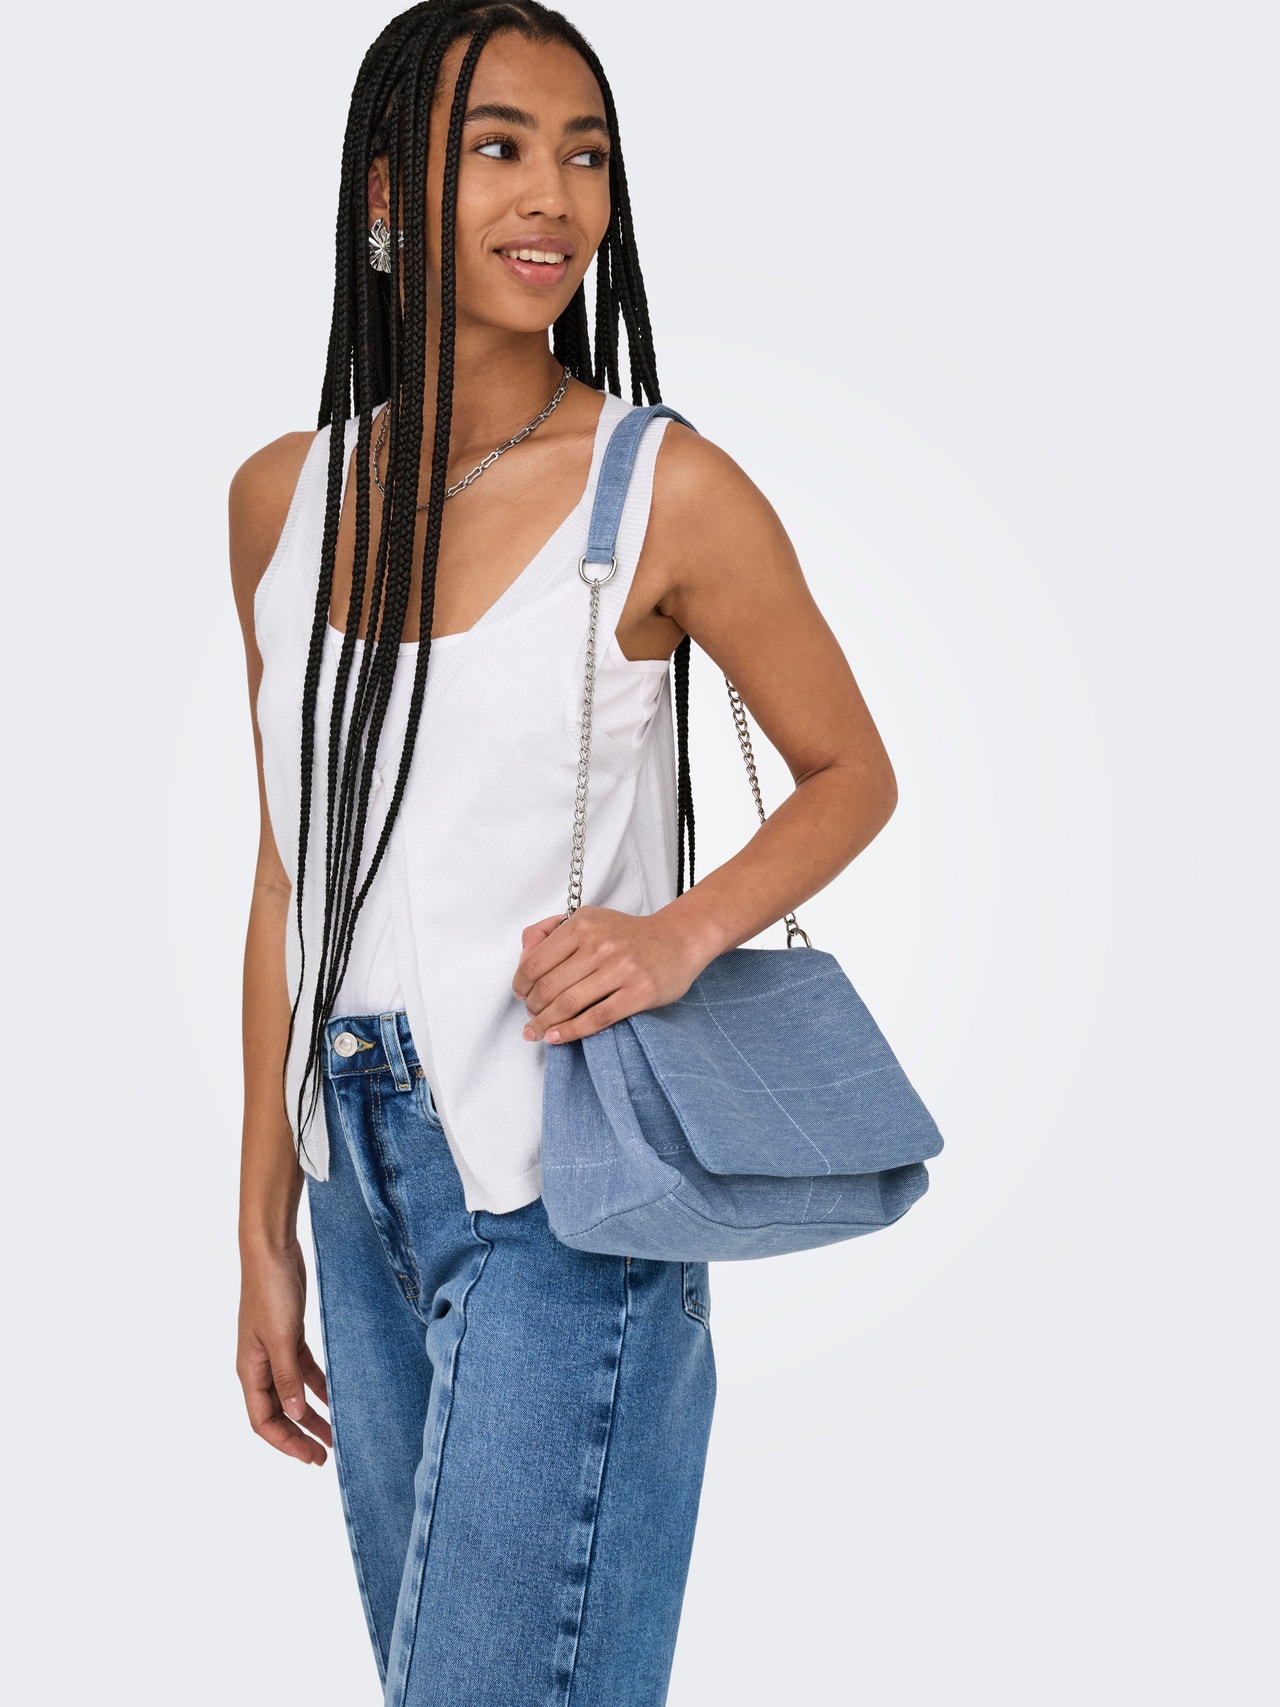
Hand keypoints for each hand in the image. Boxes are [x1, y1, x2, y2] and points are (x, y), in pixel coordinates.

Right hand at [237, 1240, 331, 1466]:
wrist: (272, 1250)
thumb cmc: (271, 1290)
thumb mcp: (281, 1337)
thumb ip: (287, 1377)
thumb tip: (295, 1414)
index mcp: (250, 1370)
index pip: (263, 1421)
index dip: (285, 1443)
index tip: (310, 1457)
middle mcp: (259, 1365)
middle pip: (278, 1413)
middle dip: (300, 1435)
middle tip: (325, 1455)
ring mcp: (274, 1351)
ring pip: (293, 1394)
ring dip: (312, 1414)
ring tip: (334, 1434)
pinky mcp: (290, 1336)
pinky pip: (303, 1371)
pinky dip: (317, 1386)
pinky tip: (335, 1396)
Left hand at [513, 905, 709, 1044]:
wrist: (677, 940)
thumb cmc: (627, 935)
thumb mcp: (588, 919)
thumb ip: (550, 932)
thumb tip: (522, 959)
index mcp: (582, 924)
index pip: (535, 962)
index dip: (520, 985)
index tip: (520, 996)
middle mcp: (600, 944)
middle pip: (548, 987)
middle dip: (532, 1008)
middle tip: (530, 1017)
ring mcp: (621, 969)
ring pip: (568, 1005)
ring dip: (545, 1024)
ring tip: (537, 1032)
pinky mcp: (639, 992)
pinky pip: (596, 1018)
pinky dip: (570, 1032)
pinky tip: (557, 1037)